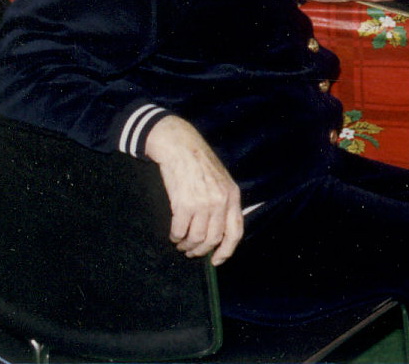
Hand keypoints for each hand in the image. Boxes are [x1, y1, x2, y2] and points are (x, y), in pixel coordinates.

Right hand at [144, 115, 241, 265]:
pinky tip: (173, 234)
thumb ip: (224, 202)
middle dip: (200, 250)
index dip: (226, 251)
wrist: (181, 146)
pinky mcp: (184, 204)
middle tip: (191, 251)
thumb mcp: (221, 180)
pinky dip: (175, 237)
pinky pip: (179, 231)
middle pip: (213, 239)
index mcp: (233, 196)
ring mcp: (203, 203)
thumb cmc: (199, 164)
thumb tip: (219, 230)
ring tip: (181, 243)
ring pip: (196, 238)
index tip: (216, 261)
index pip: (235, 232)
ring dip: (186, 245)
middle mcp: (221, 201)